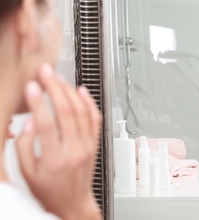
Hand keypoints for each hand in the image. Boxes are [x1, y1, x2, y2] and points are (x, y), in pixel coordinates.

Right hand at [16, 64, 101, 219]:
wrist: (73, 202)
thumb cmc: (50, 189)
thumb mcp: (28, 173)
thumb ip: (26, 147)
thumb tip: (31, 122)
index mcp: (55, 159)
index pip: (47, 124)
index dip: (38, 102)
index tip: (31, 86)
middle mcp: (75, 150)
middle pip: (67, 112)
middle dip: (55, 88)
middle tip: (46, 73)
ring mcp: (88, 146)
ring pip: (82, 112)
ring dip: (70, 92)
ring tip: (58, 78)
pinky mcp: (95, 144)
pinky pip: (95, 119)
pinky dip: (89, 102)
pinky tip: (81, 91)